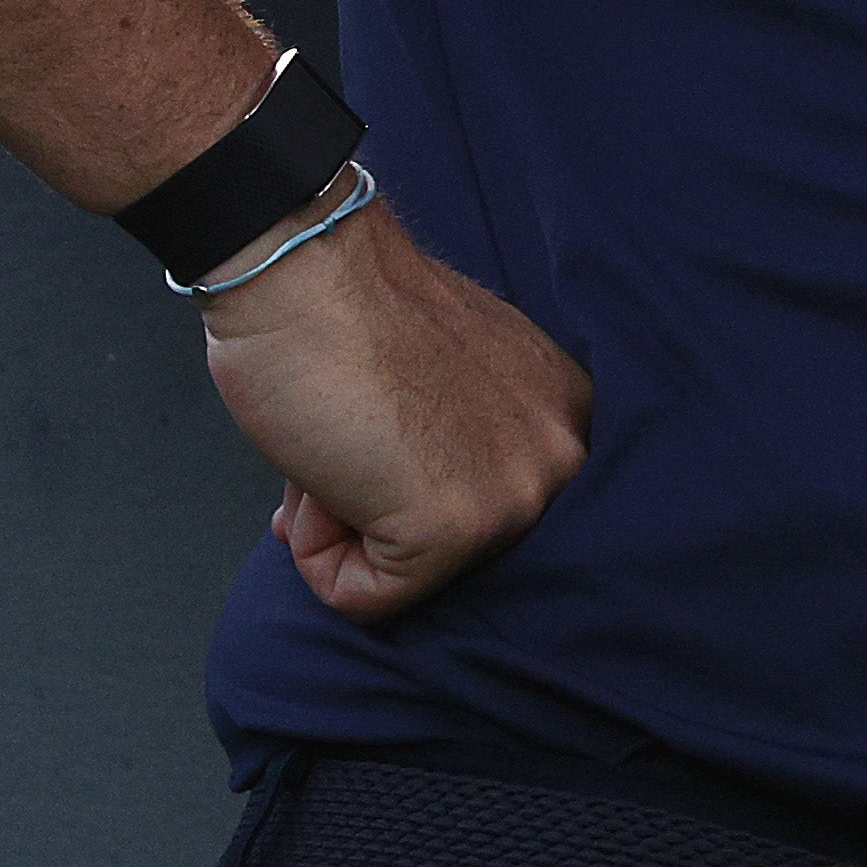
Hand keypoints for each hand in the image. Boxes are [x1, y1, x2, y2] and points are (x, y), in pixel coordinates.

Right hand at [195, 194, 592, 621]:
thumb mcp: (442, 389)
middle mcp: (563, 454)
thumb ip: (450, 451)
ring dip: (344, 528)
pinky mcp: (455, 525)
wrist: (303, 268)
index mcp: (563, 415)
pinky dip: (318, 556)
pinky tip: (319, 474)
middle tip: (350, 441)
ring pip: (408, 580)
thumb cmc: (349, 315)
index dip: (405, 488)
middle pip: (447, 552)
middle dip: (376, 513)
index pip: (483, 514)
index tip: (380, 436)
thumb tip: (404, 519)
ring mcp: (517, 492)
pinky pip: (365, 598)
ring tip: (339, 446)